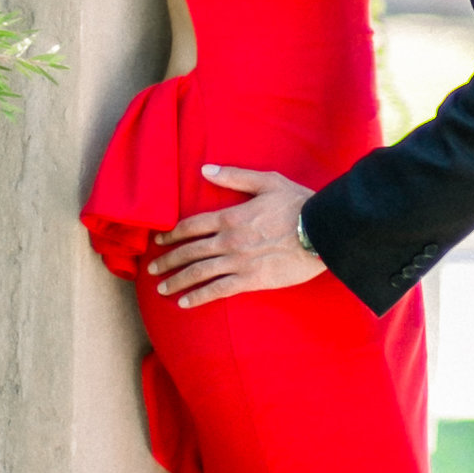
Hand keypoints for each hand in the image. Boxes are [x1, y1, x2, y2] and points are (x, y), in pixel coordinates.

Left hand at [149, 166, 324, 306]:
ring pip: (198, 273)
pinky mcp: (250, 280)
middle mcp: (228, 240)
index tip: (159, 242)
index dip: (172, 235)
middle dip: (167, 261)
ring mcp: (237, 262)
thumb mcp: (267, 181)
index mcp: (230, 216)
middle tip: (152, 269)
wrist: (321, 232)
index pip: (191, 226)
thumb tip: (205, 169)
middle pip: (189, 252)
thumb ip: (234, 176)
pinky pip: (217, 290)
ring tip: (161, 288)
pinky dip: (198, 297)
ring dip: (177, 281)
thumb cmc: (299, 204)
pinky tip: (185, 303)